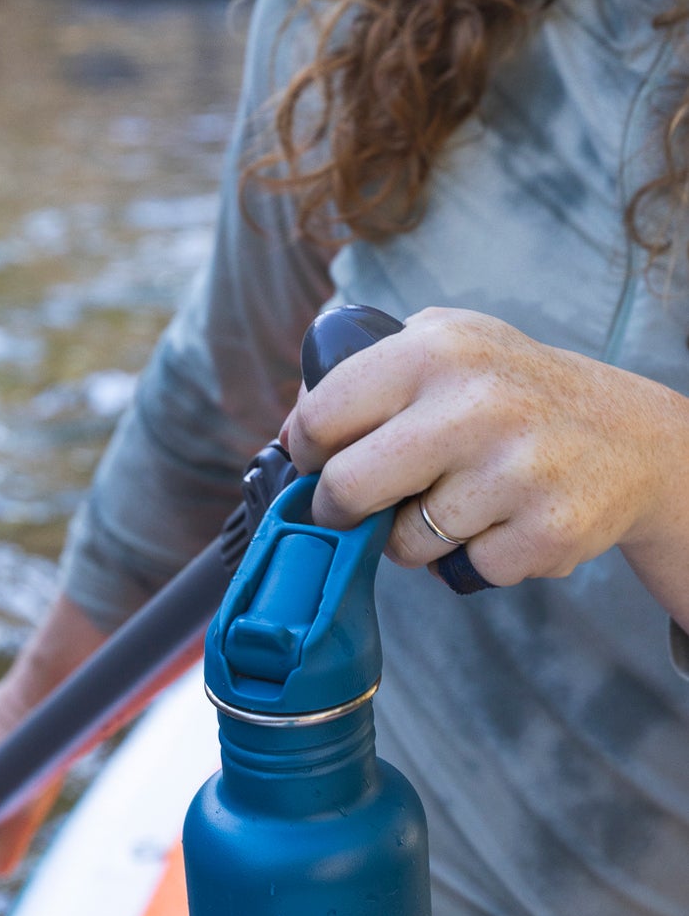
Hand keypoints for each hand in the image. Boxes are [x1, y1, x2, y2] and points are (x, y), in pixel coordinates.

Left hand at [281, 306, 688, 596]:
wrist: (630, 436)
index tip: (314, 463)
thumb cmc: (510, 391)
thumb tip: (286, 437)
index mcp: (435, 349)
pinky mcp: (548, 530)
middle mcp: (476, 405)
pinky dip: (474, 558)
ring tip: (456, 501)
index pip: (322, 415)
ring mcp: (517, 470)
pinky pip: (466, 570)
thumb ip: (360, 375)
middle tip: (354, 507)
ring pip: (405, 542)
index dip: (304, 451)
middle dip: (339, 508)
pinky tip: (503, 520)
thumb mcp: (441, 345)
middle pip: (348, 488)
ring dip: (416, 537)